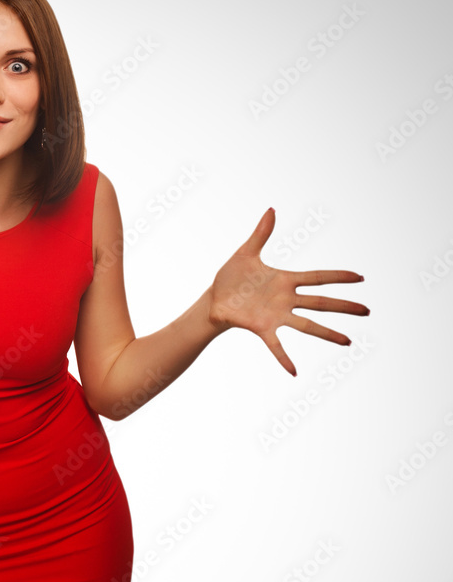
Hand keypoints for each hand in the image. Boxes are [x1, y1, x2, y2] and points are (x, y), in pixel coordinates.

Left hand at [208, 208, 368, 375]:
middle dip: (344, 306)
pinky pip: (276, 346)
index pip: (318, 277)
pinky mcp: (262, 329)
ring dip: (327, 334)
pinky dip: (284, 358)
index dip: (338, 276)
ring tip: (347, 341)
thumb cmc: (230, 277)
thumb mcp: (246, 253)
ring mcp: (277, 316)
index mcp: (285, 280)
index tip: (360, 278)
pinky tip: (294, 372)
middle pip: (321, 302)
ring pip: (307, 325)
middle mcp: (286, 299)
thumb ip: (261, 234)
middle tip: (368, 311)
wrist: (213, 298)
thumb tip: (271, 209)